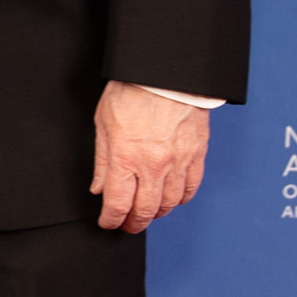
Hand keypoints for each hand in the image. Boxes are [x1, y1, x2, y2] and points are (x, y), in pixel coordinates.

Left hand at [89, 83, 209, 233]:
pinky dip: (181, 199)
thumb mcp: (103, 122)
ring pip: (170, 203)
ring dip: (157, 214)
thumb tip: (99, 188)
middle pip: (145, 211)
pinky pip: (191, 187)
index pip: (118, 205)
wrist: (166, 69)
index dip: (111, 220)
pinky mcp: (196, 153)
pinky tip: (172, 198)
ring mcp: (178, 161)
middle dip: (134, 224)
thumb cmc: (132, 89)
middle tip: (128, 226)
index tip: (108, 223)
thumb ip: (102, 160)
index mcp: (126, 157)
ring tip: (148, 213)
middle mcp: (153, 164)